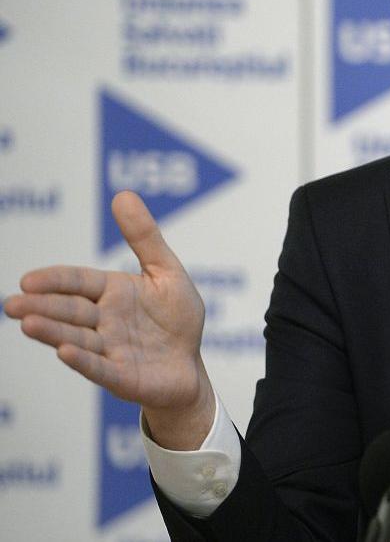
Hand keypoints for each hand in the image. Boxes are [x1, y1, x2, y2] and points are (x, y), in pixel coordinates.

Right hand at [4, 191, 213, 448]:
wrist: (190, 366)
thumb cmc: (176, 318)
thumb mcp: (166, 272)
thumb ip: (144, 237)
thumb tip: (122, 194)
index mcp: (112, 293)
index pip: (78, 282)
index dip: (55, 280)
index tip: (28, 279)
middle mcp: (104, 321)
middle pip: (70, 311)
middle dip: (41, 306)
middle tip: (11, 304)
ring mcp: (110, 350)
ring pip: (77, 338)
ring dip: (53, 332)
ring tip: (28, 324)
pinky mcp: (122, 377)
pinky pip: (100, 368)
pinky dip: (82, 361)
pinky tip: (64, 352)